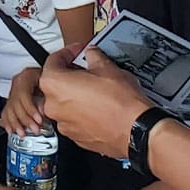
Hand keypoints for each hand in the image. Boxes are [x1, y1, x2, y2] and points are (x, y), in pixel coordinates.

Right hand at [2, 65, 48, 134]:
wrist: (49, 75)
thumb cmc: (51, 79)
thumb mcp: (50, 83)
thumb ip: (45, 97)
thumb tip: (43, 111)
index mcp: (26, 76)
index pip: (24, 94)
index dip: (30, 109)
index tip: (39, 120)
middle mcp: (18, 83)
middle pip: (16, 103)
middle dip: (25, 119)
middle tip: (35, 129)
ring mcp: (13, 91)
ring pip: (9, 109)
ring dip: (15, 123)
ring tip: (23, 133)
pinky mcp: (12, 99)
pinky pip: (6, 111)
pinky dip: (7, 122)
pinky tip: (10, 130)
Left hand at [38, 46, 152, 159]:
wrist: (136, 130)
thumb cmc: (121, 102)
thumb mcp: (107, 67)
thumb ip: (93, 56)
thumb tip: (92, 54)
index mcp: (54, 84)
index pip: (53, 61)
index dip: (67, 53)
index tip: (77, 51)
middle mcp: (53, 106)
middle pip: (55, 84)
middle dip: (70, 74)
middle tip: (86, 69)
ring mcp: (64, 124)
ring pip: (64, 104)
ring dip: (75, 95)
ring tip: (95, 88)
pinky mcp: (76, 137)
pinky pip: (74, 119)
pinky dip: (82, 112)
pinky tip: (98, 106)